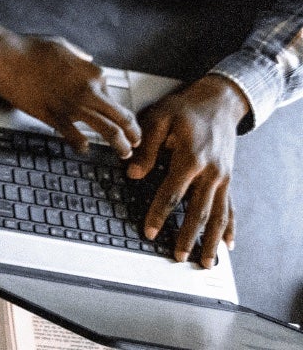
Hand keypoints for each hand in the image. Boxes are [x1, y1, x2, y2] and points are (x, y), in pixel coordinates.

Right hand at [0, 20, 140, 155]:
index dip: (115, 106)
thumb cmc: (30, 48)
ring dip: (119, 144)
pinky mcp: (54, 117)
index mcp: (92, 73)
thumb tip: (87, 60)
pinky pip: (75, 137)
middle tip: (134, 141)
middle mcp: (89, 91)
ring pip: (107, 131)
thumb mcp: (63, 45)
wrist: (6, 56)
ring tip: (123, 152)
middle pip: (121, 117)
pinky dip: (83, 145)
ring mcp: (72, 106)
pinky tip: (85, 148)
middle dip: (132, 133)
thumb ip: (80, 56)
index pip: (113, 95)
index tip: (115, 114)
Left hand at [128, 74, 248, 267]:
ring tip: (205, 261)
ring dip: (211, 240)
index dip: (159, 214)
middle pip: (198, 212)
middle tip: (178, 256)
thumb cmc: (186, 109)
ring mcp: (222, 178)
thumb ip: (146, 147)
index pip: (172, 194)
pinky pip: (230, 208)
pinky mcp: (227, 179)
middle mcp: (211, 172)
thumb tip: (132, 172)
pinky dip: (229, 227)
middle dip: (188, 236)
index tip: (150, 231)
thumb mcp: (159, 118)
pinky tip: (228, 244)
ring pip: (217, 216)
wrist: (219, 101)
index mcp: (191, 158)